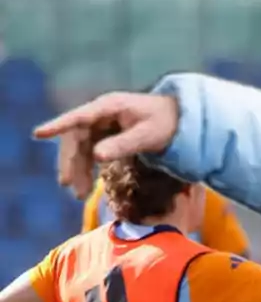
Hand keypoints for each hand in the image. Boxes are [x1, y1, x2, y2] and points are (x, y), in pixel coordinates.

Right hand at [34, 92, 181, 192]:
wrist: (180, 120)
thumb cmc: (166, 123)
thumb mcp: (148, 136)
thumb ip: (124, 144)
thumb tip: (96, 156)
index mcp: (110, 106)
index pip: (79, 117)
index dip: (58, 125)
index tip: (38, 133)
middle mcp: (101, 114)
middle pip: (77, 137)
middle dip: (72, 162)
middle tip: (69, 186)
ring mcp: (102, 124)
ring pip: (81, 147)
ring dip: (78, 170)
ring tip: (80, 196)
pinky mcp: (105, 134)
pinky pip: (90, 152)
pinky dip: (88, 169)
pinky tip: (89, 187)